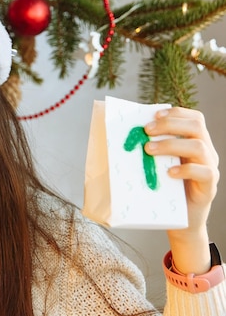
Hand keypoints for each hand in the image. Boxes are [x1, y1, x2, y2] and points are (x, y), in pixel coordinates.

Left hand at [144, 107, 219, 274]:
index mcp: (194, 142)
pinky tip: (168, 172)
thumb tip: (122, 136)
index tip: (153, 115)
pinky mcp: (209, 186)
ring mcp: (210, 167)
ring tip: (149, 150)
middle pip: (197, 126)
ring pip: (199, 147)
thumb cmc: (164, 188)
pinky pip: (204, 172)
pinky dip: (185, 169)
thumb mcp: (157, 164)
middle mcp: (206, 151)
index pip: (194, 117)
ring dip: (171, 145)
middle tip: (146, 131)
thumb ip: (149, 149)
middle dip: (170, 124)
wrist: (179, 220)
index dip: (175, 112)